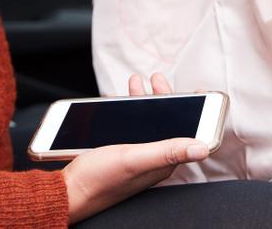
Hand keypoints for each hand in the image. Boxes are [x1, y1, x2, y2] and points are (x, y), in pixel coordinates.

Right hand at [62, 73, 209, 223]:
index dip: (190, 110)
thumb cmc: (98, 181)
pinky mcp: (119, 155)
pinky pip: (129, 129)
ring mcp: (135, 157)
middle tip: (156, 78)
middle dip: (162, 98)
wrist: (67, 193)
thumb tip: (203, 147)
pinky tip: (119, 102)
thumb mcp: (134, 159)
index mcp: (162, 162)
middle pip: (165, 124)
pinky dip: (127, 112)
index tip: (194, 91)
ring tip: (135, 82)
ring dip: (142, 101)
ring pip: (145, 124)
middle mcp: (152, 160)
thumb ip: (167, 151)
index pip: (184, 132)